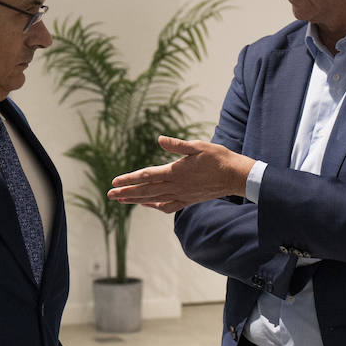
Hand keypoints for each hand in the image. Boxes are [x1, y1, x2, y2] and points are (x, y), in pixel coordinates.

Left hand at [108, 137, 255, 212]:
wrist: (235, 176)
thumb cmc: (218, 158)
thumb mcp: (198, 146)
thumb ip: (177, 145)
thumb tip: (160, 139)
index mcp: (175, 172)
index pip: (146, 176)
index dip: (129, 179)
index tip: (115, 181)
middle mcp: (175, 186)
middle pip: (145, 190)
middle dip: (126, 192)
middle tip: (110, 194)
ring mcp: (181, 195)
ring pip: (153, 199)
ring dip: (136, 200)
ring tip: (122, 200)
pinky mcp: (188, 200)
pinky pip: (168, 206)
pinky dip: (155, 205)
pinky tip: (148, 204)